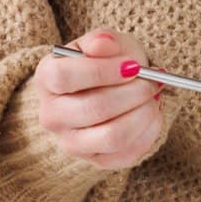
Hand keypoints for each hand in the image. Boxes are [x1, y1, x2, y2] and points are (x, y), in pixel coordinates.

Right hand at [32, 29, 165, 169]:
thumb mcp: (105, 43)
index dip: (102, 71)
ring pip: (112, 136)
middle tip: (153, 82)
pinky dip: (148, 132)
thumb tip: (102, 44)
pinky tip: (152, 114)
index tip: (133, 66)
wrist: (107, 89)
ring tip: (153, 97)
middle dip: (133, 93)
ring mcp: (71, 142)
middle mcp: (52, 115)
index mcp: (47, 78)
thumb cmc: (106, 62)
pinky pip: (126, 154)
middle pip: (93, 109)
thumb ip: (102, 41)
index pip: (65, 77)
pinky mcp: (95, 160)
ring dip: (143, 114)